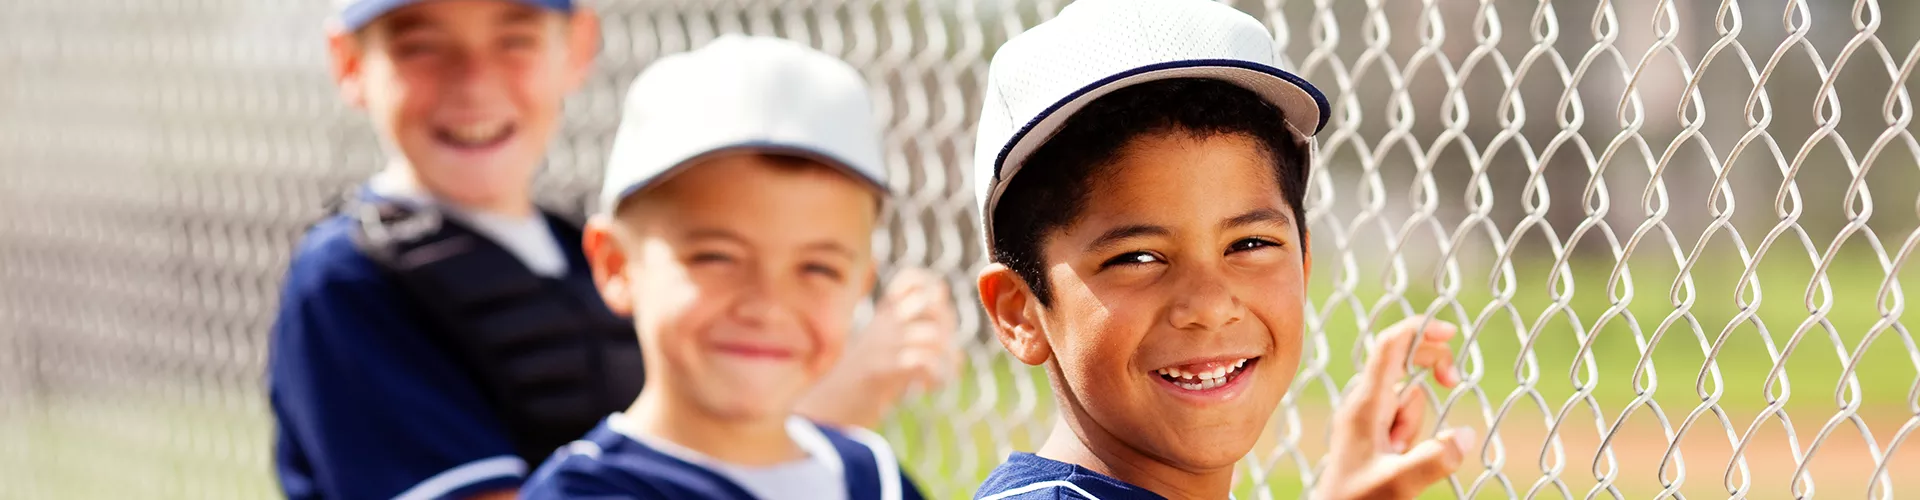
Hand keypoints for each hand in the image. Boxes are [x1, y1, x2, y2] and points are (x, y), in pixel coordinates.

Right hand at [797, 268, 959, 428]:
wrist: (825, 412)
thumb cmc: (859, 388)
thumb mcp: (885, 356)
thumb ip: (917, 347)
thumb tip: (959, 356)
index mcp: (884, 317)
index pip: (914, 279)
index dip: (933, 290)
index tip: (936, 320)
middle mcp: (883, 324)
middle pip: (933, 302)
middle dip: (949, 327)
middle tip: (944, 354)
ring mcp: (880, 344)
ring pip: (932, 334)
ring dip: (947, 359)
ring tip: (939, 378)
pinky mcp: (878, 369)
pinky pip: (921, 360)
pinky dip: (936, 375)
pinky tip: (929, 387)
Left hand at [1312, 316, 1473, 499]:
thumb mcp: (1398, 483)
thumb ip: (1434, 460)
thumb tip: (1464, 434)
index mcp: (1364, 404)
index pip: (1390, 346)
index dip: (1420, 330)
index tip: (1451, 331)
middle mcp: (1363, 404)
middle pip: (1403, 360)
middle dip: (1432, 365)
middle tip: (1454, 383)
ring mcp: (1367, 418)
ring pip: (1408, 396)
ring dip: (1417, 419)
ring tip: (1400, 453)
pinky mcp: (1372, 434)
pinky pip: (1402, 419)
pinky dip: (1411, 432)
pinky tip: (1400, 456)